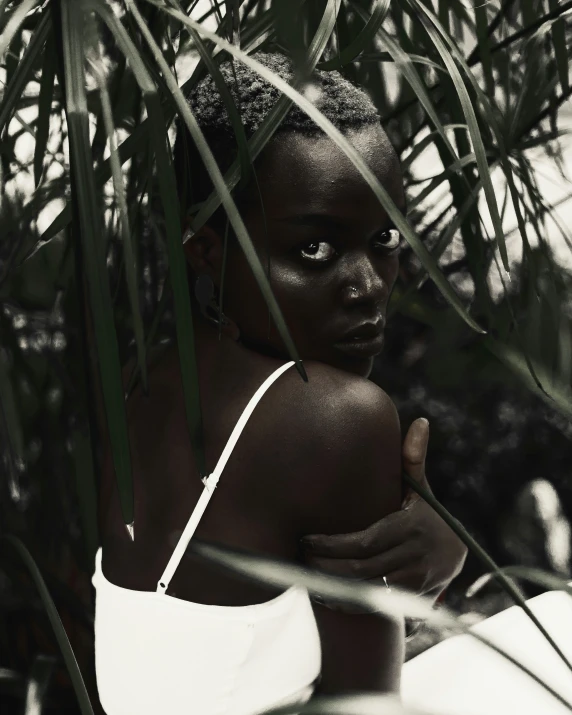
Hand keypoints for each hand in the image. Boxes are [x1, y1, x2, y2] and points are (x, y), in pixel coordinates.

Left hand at [300, 418, 467, 600]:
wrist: (456, 553)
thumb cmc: (425, 513)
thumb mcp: (420, 488)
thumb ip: (413, 458)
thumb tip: (420, 422)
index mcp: (411, 526)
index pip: (365, 541)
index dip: (332, 544)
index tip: (306, 539)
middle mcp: (416, 556)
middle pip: (361, 567)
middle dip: (325, 565)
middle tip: (298, 555)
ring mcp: (415, 581)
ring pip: (365, 589)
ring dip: (331, 585)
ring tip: (304, 572)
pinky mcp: (411, 600)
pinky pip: (374, 605)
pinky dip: (346, 602)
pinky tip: (323, 593)